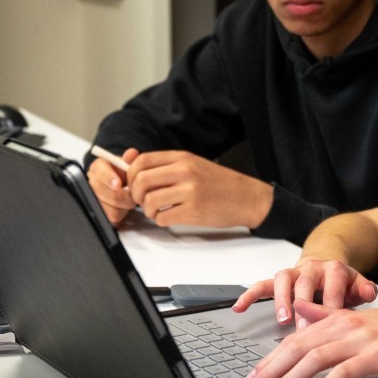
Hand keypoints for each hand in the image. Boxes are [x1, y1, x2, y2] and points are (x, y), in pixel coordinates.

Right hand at [87, 148, 139, 225]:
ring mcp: (93, 199)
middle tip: (133, 194)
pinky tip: (123, 207)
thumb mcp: (126, 166)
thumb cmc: (123, 175)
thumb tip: (132, 153)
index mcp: (98, 168)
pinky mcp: (99, 214)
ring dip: (123, 205)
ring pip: (108, 207)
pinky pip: (112, 217)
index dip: (108, 178)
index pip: (99, 171)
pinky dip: (121, 213)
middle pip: (103, 192)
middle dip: (122, 195)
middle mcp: (92, 183)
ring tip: (129, 199)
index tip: (118, 183)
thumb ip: (129, 160)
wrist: (121, 188)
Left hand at [125, 151, 273, 228]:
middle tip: (143, 201)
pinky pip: (162, 217)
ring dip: (148, 210)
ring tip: (157, 211)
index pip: (142, 160)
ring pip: (149, 201)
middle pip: (141, 180)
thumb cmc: (219, 183)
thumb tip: (134, 166)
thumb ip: (167, 165)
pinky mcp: (193, 211)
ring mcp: (189, 191)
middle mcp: (184, 171)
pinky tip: (169, 217)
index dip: (131, 174)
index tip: (134, 183)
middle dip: (136, 194)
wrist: (247, 197)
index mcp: (182, 158)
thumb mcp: (193, 164)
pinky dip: (160, 220)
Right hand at [233, 256, 377, 324]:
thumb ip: (365, 289)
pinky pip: (261, 284)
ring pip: (283, 281)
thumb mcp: (358, 285)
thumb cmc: (342, 284)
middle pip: (305, 284)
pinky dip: (249, 295)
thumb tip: (370, 292)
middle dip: (304, 307)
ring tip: (281, 318)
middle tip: (303, 329)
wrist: (328, 265)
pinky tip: (239, 307)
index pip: (332, 288)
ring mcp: (294, 272)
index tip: (330, 329)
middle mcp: (312, 268)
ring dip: (281, 300)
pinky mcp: (279, 280)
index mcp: (334, 269)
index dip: (331, 307)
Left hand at [242, 302, 377, 377]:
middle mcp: (346, 325)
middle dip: (270, 370)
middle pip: (297, 347)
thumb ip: (330, 316)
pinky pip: (341, 375)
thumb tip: (301, 311)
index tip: (254, 376)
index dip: (270, 358)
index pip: (295, 338)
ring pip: (313, 359)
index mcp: (341, 318)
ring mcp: (361, 339)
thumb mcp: (364, 320)